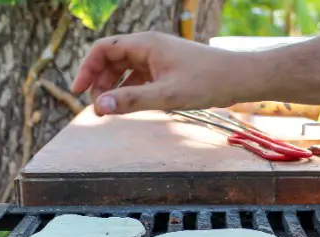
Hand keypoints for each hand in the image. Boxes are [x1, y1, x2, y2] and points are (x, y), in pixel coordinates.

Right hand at [71, 32, 253, 115]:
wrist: (240, 78)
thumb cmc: (208, 82)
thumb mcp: (167, 96)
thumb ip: (132, 101)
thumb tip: (99, 107)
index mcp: (145, 44)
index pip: (103, 49)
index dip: (87, 69)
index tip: (78, 92)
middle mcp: (150, 47)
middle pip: (112, 59)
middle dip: (100, 81)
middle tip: (97, 108)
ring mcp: (160, 58)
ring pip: (126, 69)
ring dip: (115, 87)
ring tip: (110, 109)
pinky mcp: (169, 69)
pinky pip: (141, 77)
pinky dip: (131, 90)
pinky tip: (131, 105)